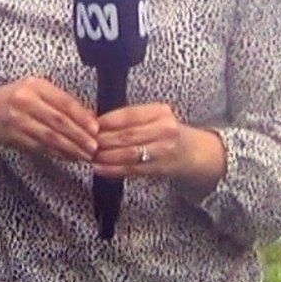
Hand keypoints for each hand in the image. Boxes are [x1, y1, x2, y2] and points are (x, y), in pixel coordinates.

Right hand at [0, 76, 98, 162]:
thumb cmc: (18, 99)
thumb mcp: (37, 91)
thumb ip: (60, 101)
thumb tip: (90, 117)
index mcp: (34, 85)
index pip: (64, 102)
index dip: (81, 117)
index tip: (96, 129)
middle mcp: (24, 101)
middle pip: (58, 121)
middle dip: (79, 136)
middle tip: (94, 147)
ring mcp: (17, 120)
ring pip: (49, 137)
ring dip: (70, 148)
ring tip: (85, 155)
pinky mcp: (13, 137)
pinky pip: (39, 147)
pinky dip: (57, 153)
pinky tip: (69, 157)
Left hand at [93, 103, 226, 194]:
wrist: (197, 153)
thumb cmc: (169, 134)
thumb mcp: (156, 118)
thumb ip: (131, 119)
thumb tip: (95, 120)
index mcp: (160, 111)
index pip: (128, 114)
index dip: (105, 121)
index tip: (88, 124)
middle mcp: (165, 129)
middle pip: (125, 135)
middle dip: (101, 140)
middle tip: (84, 143)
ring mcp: (164, 149)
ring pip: (127, 153)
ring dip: (104, 156)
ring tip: (89, 156)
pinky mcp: (161, 167)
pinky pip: (132, 169)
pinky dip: (113, 169)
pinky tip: (99, 168)